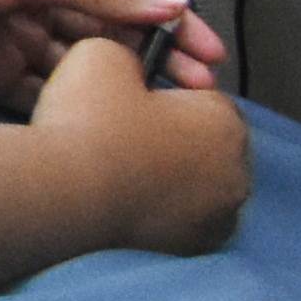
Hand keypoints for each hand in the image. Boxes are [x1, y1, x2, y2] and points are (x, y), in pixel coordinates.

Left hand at [0, 0, 222, 100]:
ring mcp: (6, 40)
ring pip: (78, 68)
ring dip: (116, 88)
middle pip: (103, 33)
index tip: (205, 49)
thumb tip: (162, 1)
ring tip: (156, 114)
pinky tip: (99, 125)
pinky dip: (71, 109)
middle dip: (150, 59)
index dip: (163, 18)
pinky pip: (41, 96)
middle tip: (194, 89)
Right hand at [29, 36, 254, 255]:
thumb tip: (129, 66)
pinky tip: (117, 195)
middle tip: (117, 128)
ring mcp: (218, 216)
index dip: (163, 92)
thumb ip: (128, 51)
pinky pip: (179, 218)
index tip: (129, 95)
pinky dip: (156, 207)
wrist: (65, 195)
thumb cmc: (89, 125)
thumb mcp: (100, 53)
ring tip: (112, 164)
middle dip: (169, 135)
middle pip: (202, 142)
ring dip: (163, 173)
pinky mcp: (193, 249)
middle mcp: (235, 172)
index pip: (202, 96)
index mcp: (224, 121)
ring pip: (192, 182)